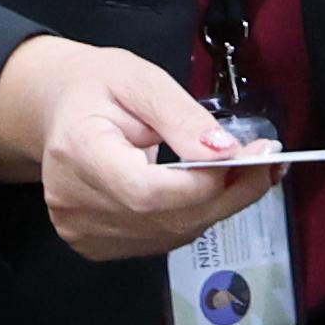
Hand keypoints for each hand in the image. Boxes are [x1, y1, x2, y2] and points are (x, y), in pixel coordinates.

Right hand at [0, 33, 270, 264]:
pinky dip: (193, 217)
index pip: (149, 192)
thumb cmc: (97, 87)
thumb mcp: (141, 80)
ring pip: (171, 234)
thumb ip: (183, 118)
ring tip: (243, 172)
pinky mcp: (92, 244)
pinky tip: (206, 190)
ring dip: (217, 207)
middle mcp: (73, 202)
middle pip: (166, 219)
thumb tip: (225, 152)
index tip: (253, 155)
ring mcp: (81, 230)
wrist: (59, 110)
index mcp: (78, 152)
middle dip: (227, 194)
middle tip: (265, 163)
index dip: (206, 182)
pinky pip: (160, 239)